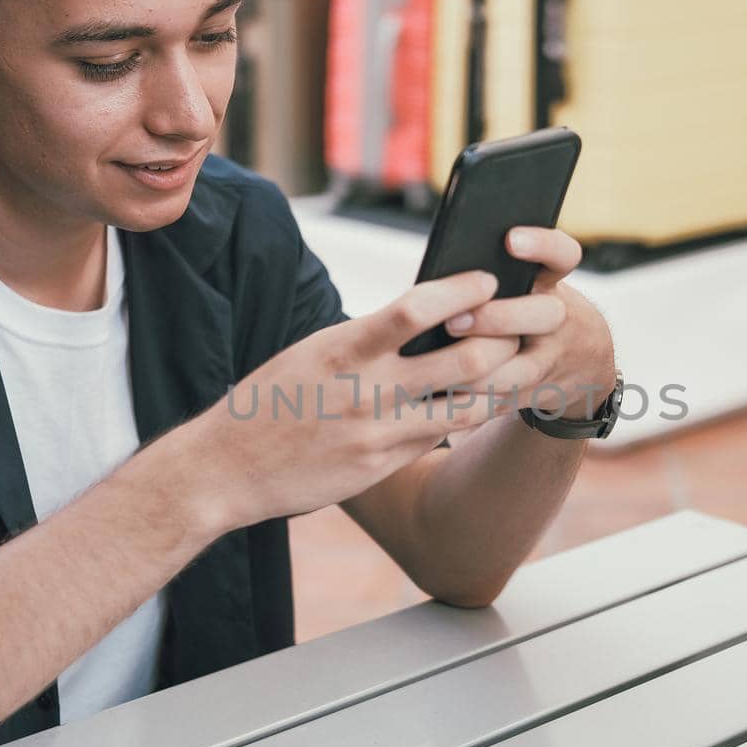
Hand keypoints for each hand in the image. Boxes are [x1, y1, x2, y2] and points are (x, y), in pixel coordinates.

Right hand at [194, 270, 537, 525]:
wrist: (226, 468)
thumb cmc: (271, 399)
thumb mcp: (313, 353)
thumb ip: (368, 339)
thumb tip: (428, 316)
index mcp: (342, 348)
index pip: (417, 308)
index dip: (463, 290)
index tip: (488, 278)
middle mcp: (366, 390)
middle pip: (465, 357)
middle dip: (503, 338)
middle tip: (519, 325)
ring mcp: (378, 433)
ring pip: (469, 405)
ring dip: (500, 382)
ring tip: (515, 364)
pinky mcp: (381, 465)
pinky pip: (441, 436)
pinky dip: (466, 415)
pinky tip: (480, 402)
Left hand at [443, 226, 615, 419]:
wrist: (583, 361)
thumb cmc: (532, 307)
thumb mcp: (531, 284)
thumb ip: (498, 274)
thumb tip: (442, 270)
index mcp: (552, 283)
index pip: (562, 254)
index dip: (541, 245)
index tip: (510, 239)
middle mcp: (558, 321)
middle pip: (544, 315)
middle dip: (497, 319)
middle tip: (455, 320)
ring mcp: (550, 361)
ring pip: (520, 371)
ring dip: (479, 371)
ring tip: (440, 366)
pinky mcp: (533, 394)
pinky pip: (502, 402)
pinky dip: (470, 401)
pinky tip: (440, 396)